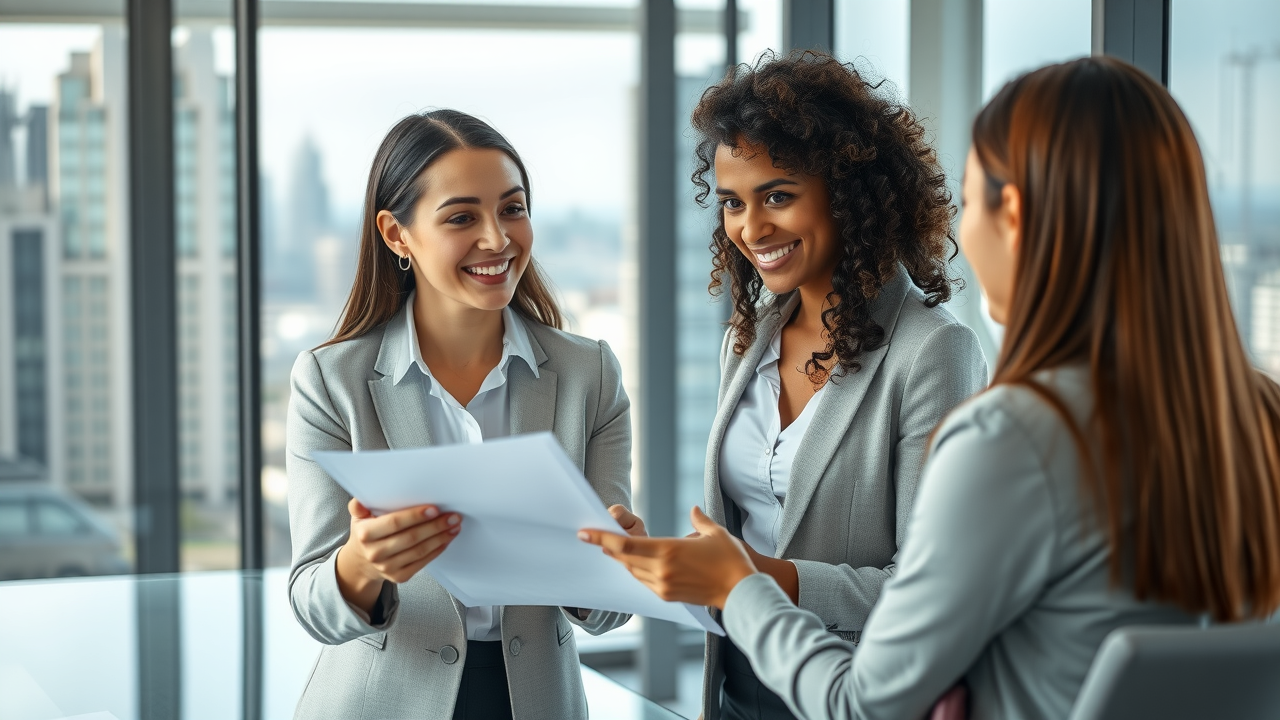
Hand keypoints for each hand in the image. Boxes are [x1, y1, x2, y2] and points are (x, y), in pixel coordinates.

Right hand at [335, 499, 461, 612]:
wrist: (363, 562)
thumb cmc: (366, 533)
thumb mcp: (359, 517)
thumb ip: (359, 506)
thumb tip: (360, 500)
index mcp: (365, 534)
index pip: (394, 523)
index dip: (415, 516)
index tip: (434, 509)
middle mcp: (375, 553)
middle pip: (411, 538)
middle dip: (435, 526)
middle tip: (452, 516)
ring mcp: (387, 567)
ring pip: (419, 551)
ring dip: (440, 537)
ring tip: (454, 526)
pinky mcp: (400, 576)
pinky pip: (422, 562)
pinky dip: (437, 550)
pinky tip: (446, 539)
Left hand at [578, 506, 756, 608]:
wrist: (741, 592)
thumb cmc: (731, 560)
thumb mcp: (715, 533)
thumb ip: (699, 520)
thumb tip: (693, 509)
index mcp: (668, 551)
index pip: (625, 545)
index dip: (602, 538)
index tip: (585, 533)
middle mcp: (661, 571)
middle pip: (623, 558)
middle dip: (606, 547)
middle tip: (592, 535)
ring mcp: (663, 586)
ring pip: (632, 571)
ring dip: (620, 559)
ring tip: (610, 547)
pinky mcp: (668, 596)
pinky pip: (643, 582)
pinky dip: (635, 570)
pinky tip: (633, 562)